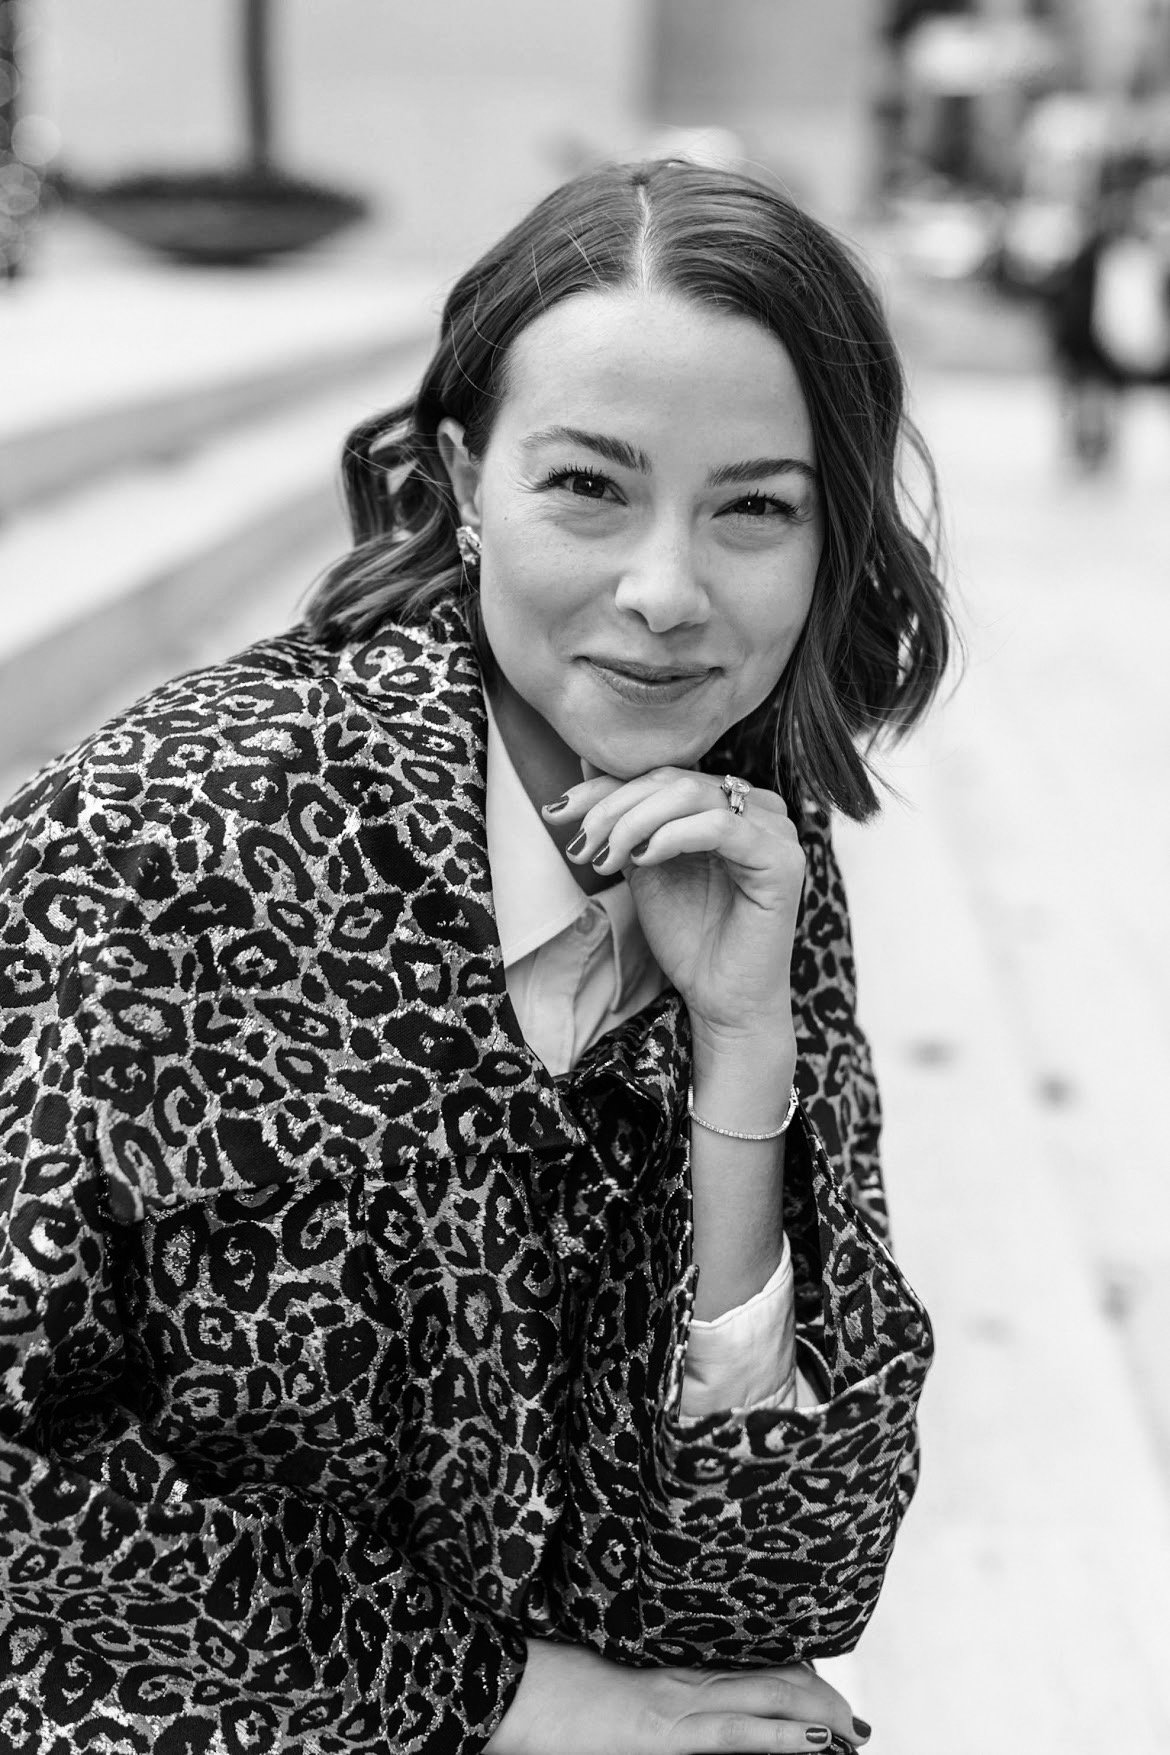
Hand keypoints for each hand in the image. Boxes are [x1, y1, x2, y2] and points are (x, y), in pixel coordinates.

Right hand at [484, 1639, 866, 1753]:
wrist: (506, 1686)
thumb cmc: (543, 1682)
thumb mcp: (604, 1675)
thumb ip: (646, 1681)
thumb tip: (658, 1693)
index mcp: (669, 1658)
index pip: (748, 1656)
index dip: (794, 1669)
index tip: (822, 1680)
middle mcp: (682, 1673)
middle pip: (771, 1675)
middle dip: (821, 1700)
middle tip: (854, 1721)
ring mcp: (676, 1702)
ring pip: (769, 1699)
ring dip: (820, 1719)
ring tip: (854, 1734)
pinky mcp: (664, 1731)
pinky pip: (737, 1734)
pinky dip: (785, 1737)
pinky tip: (820, 1742)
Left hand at [543, 765, 804, 1047]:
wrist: (720, 997)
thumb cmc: (688, 936)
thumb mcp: (642, 864)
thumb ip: (625, 818)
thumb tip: (585, 765)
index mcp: (728, 804)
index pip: (661, 775)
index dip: (605, 788)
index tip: (557, 812)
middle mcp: (758, 808)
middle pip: (673, 779)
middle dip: (614, 807)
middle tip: (581, 844)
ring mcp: (774, 830)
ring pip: (692, 794)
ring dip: (634, 822)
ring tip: (605, 858)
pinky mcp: (781, 859)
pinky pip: (719, 826)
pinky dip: (671, 836)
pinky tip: (642, 859)